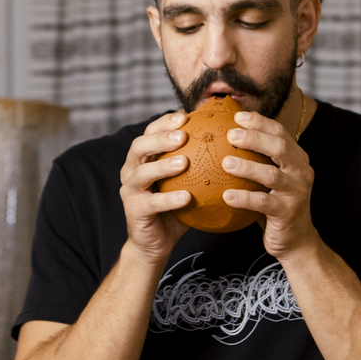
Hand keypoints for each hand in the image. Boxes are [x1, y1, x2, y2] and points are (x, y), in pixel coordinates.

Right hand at [119, 112, 192, 263]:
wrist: (156, 242)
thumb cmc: (176, 208)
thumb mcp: (187, 181)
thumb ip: (200, 163)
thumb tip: (231, 143)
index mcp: (143, 159)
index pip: (149, 132)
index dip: (164, 122)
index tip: (185, 117)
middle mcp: (131, 171)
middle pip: (139, 146)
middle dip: (160, 138)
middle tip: (183, 135)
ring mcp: (130, 191)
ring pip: (141, 173)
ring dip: (163, 166)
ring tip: (184, 162)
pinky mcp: (134, 211)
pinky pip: (152, 203)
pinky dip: (169, 199)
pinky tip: (186, 197)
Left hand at [222, 111, 320, 259]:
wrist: (296, 240)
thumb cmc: (274, 204)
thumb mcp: (269, 179)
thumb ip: (256, 159)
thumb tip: (222, 136)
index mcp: (297, 159)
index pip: (280, 133)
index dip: (260, 122)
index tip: (237, 116)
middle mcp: (301, 172)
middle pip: (280, 147)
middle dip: (255, 138)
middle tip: (231, 134)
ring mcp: (296, 193)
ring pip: (272, 175)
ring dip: (247, 167)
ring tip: (225, 163)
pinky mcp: (288, 213)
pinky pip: (264, 204)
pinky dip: (244, 198)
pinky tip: (226, 196)